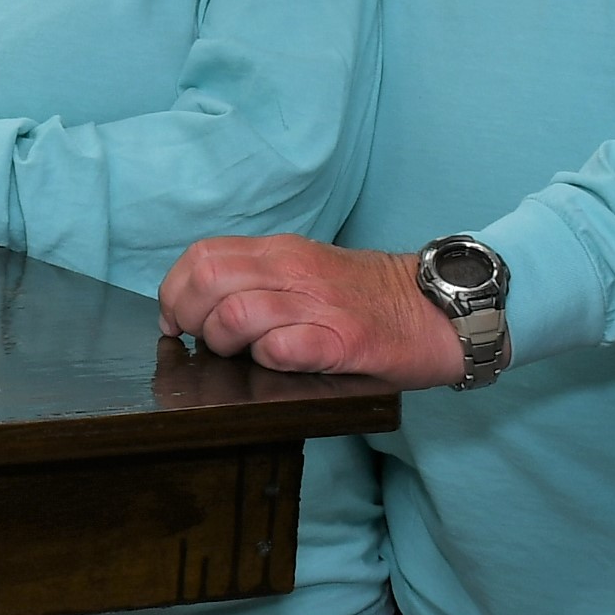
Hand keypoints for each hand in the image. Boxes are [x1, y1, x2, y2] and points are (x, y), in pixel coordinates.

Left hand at [159, 233, 467, 386]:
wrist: (439, 310)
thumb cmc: (369, 297)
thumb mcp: (307, 271)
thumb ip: (258, 279)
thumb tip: (199, 307)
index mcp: (282, 252)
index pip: (201, 256)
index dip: (176, 291)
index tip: (177, 320)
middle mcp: (295, 270)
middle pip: (207, 280)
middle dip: (189, 317)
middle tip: (203, 341)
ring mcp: (320, 305)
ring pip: (236, 313)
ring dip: (224, 341)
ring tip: (241, 355)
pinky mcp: (344, 341)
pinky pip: (284, 348)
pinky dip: (269, 359)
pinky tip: (279, 362)